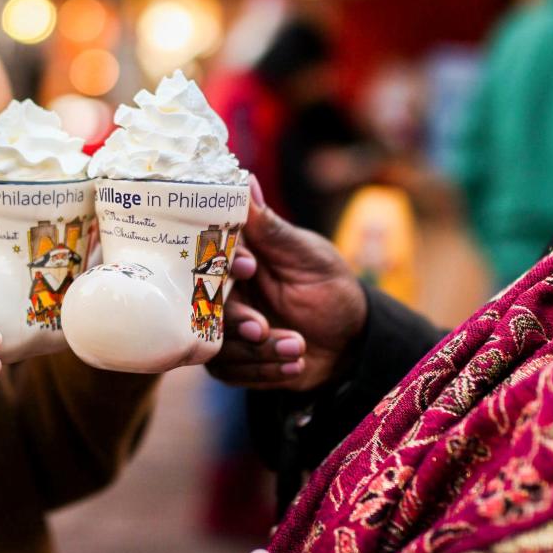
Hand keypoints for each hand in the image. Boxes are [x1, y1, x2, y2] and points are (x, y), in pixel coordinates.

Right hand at [207, 177, 366, 391]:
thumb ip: (272, 228)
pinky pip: (231, 373)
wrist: (350, 341)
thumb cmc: (330, 288)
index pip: (209, 255)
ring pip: (216, 345)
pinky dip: (265, 372)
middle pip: (202, 305)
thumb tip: (245, 179)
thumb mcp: (308, 255)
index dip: (223, 262)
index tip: (250, 267)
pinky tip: (296, 365)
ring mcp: (223, 329)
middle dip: (236, 320)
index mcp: (236, 259)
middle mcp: (222, 292)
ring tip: (297, 347)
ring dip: (258, 351)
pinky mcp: (233, 362)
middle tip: (263, 328)